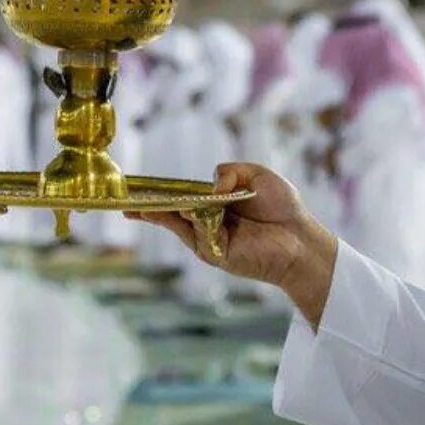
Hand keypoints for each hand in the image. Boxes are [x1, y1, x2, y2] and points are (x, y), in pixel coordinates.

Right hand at [126, 163, 339, 326]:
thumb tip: (212, 184)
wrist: (301, 237)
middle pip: (170, 213)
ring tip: (138, 206)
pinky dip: (195, 220)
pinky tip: (191, 211)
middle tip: (123, 202)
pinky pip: (198, 233)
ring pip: (179, 223)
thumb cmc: (282, 207)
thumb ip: (230, 171)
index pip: (180, 196)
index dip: (159, 192)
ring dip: (161, 213)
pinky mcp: (216, 254)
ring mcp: (209, 240)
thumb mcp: (256, 174)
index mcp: (215, 204)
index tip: (134, 189)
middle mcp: (207, 223)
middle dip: (146, 207)